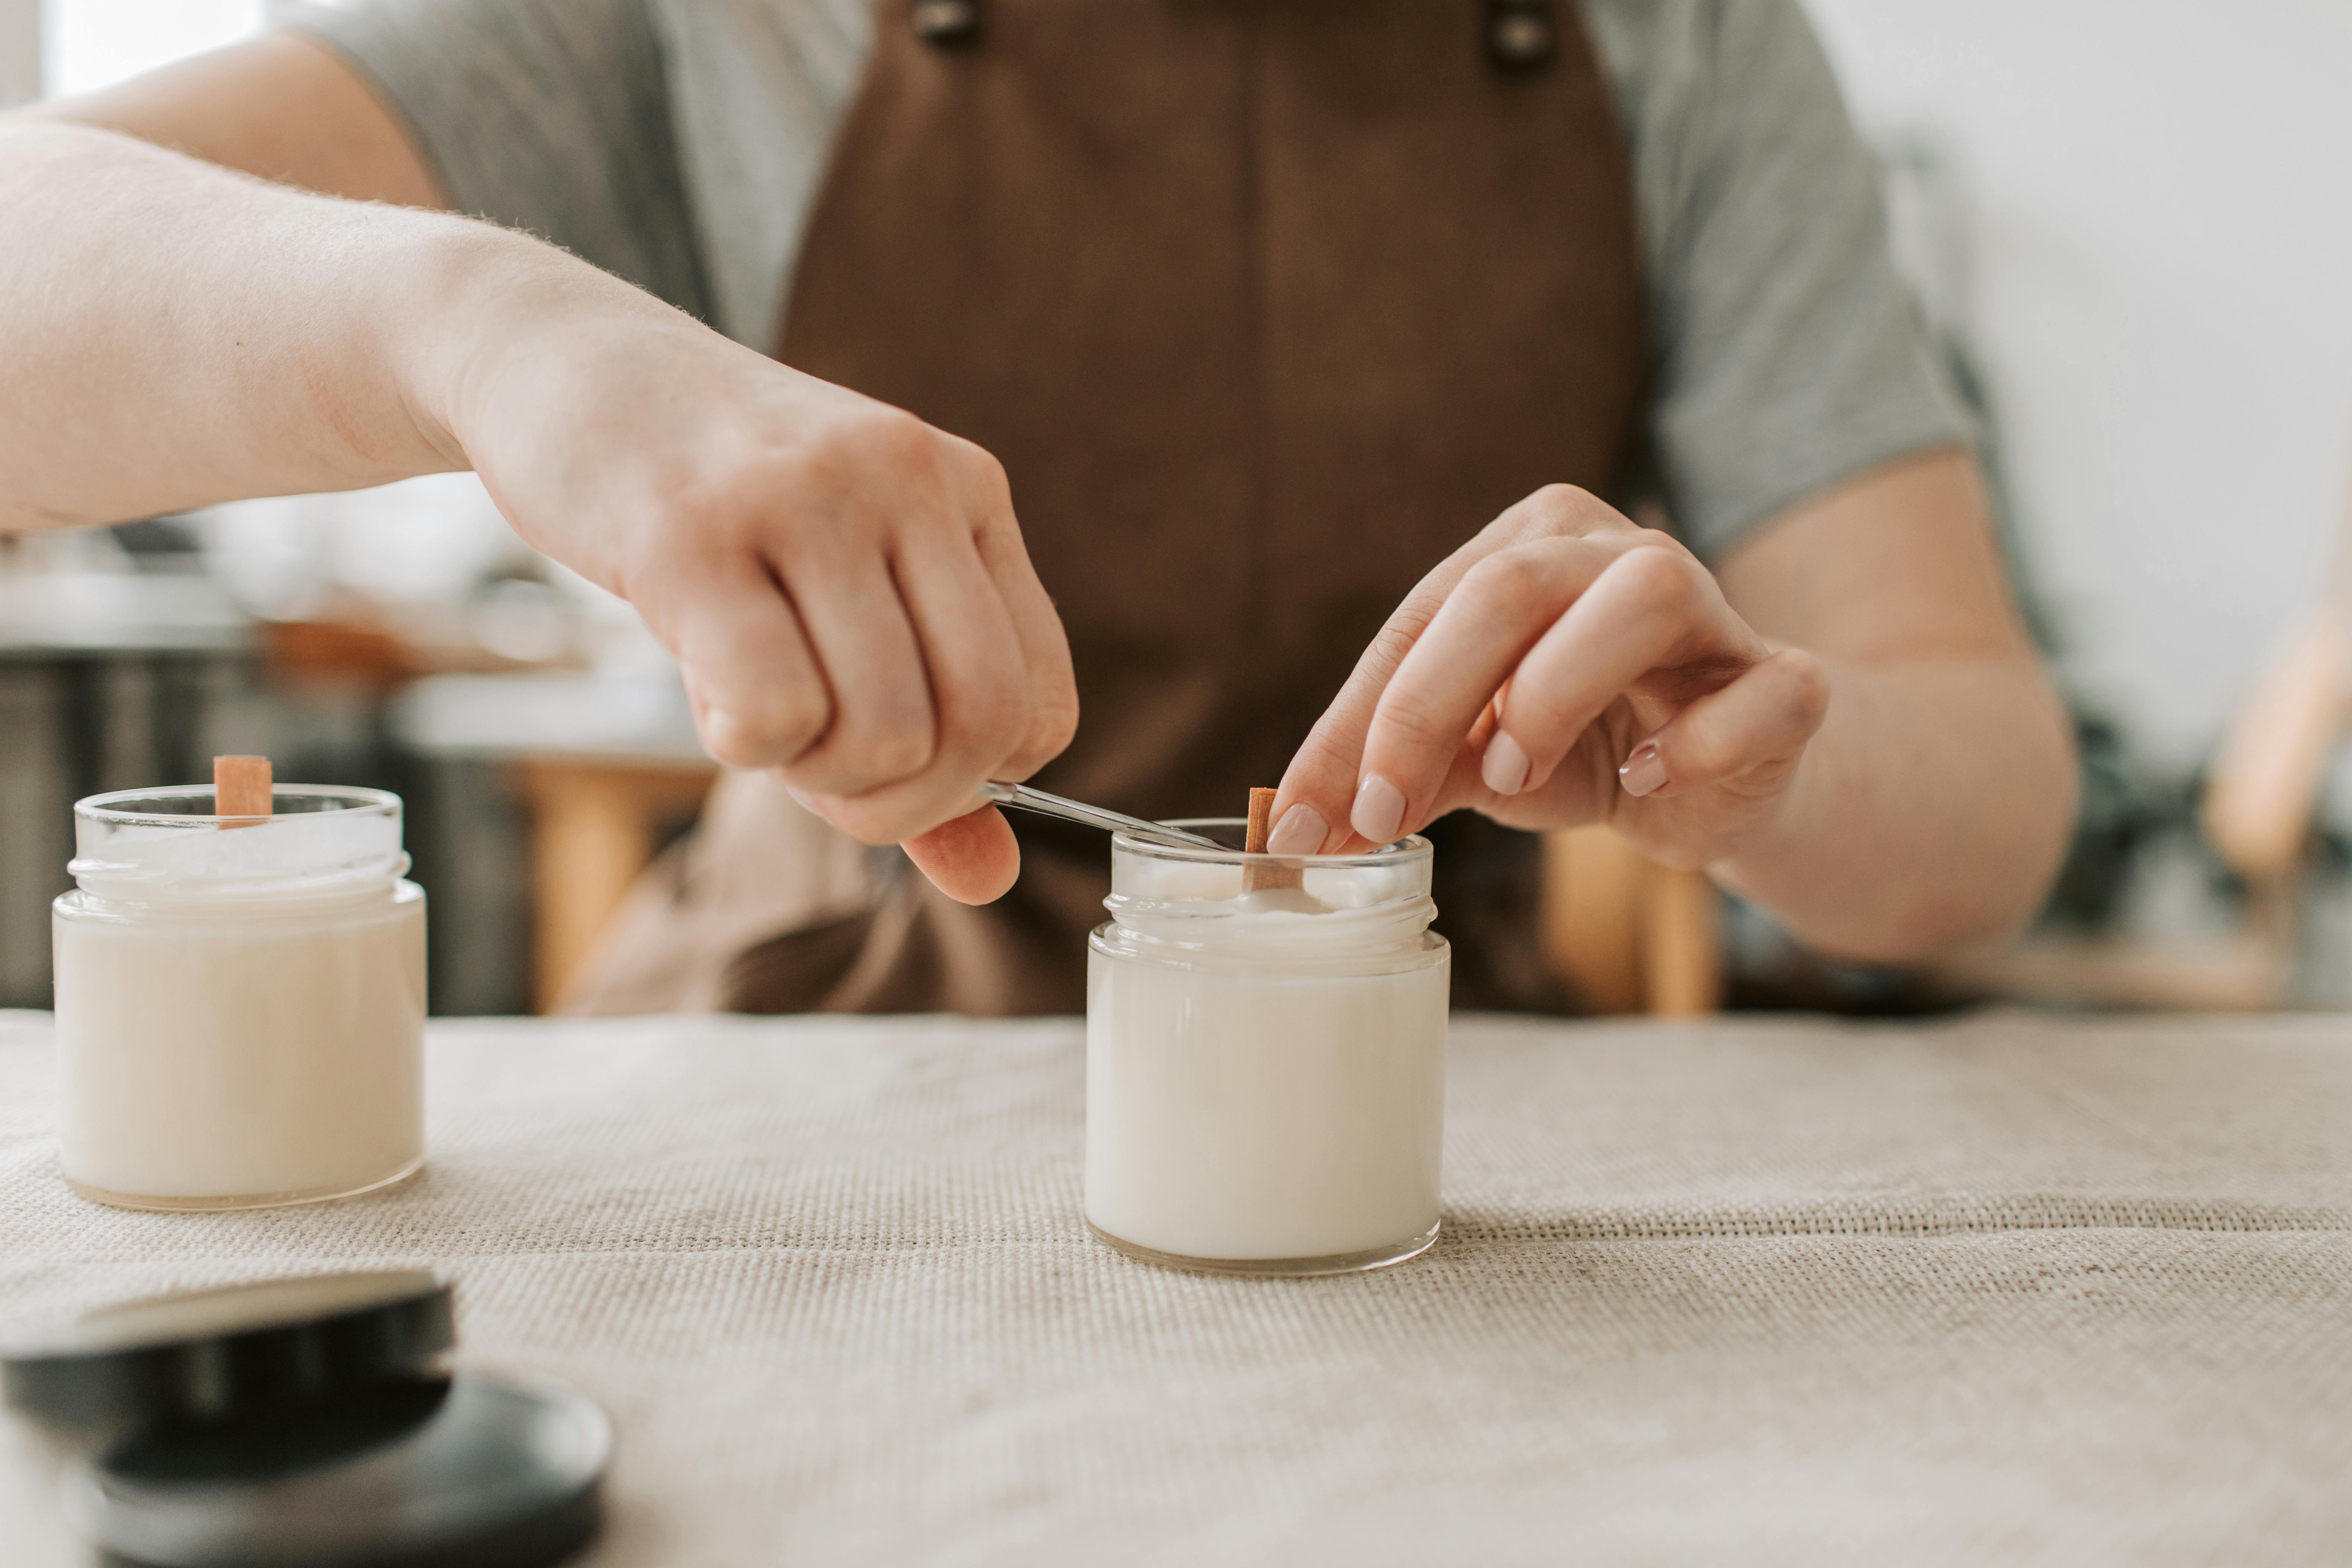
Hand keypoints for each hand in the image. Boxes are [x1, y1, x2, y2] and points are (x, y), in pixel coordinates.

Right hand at [444, 277, 1076, 901]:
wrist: (566, 359)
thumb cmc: (719, 502)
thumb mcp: (846, 591)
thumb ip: (926, 740)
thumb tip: (994, 880)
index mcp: (967, 491)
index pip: (1041, 703)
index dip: (970, 782)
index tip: (891, 766)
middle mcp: (907, 480)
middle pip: (976, 728)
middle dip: (898, 800)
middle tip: (818, 767)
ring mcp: (805, 498)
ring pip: (882, 732)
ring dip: (809, 770)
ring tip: (751, 703)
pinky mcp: (693, 534)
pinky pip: (773, 711)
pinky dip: (743, 745)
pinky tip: (706, 689)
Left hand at [1268, 484, 1828, 869]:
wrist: (1715, 779)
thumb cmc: (1579, 748)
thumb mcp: (1476, 760)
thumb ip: (1403, 776)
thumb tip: (1307, 826)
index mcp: (1528, 549)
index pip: (1420, 621)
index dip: (1354, 724)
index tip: (1304, 823)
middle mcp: (1616, 551)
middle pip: (1508, 588)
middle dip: (1426, 705)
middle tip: (1384, 809)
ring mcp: (1714, 608)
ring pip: (1643, 595)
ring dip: (1555, 691)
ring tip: (1513, 778)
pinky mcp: (1786, 682)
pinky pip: (1762, 692)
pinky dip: (1695, 742)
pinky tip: (1648, 778)